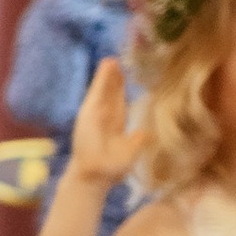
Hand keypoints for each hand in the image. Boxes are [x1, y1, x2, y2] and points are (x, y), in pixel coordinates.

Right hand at [68, 56, 146, 188]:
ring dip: (107, 74)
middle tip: (117, 62)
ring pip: (103, 89)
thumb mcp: (132, 151)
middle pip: (110, 93)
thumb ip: (138, 139)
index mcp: (115, 124)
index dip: (121, 89)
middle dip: (114, 78)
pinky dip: (101, 78)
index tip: (124, 75)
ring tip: (111, 59)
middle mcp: (104, 116)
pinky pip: (97, 90)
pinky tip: (106, 65)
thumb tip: (146, 131)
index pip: (119, 102)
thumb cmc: (112, 168)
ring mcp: (96, 112)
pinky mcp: (90, 110)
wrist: (96, 175)